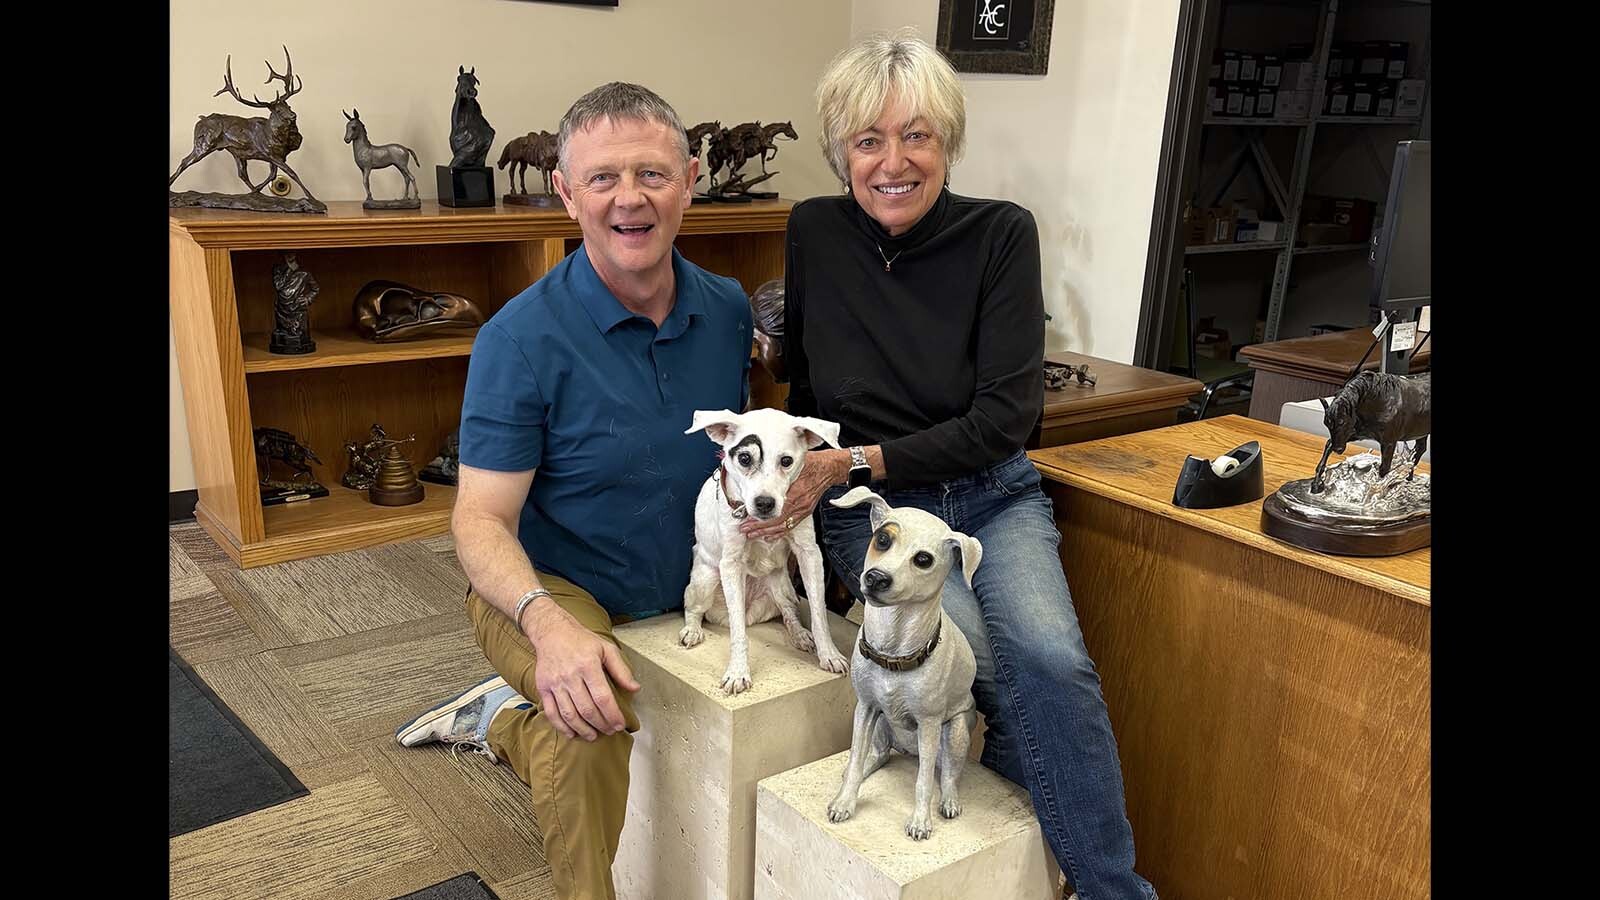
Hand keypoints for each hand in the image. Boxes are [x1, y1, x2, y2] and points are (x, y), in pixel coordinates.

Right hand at [526, 600, 640, 740]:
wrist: (552, 631)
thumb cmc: (581, 640)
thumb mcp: (606, 648)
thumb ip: (621, 670)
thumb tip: (635, 688)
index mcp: (588, 665)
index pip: (603, 697)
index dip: (612, 714)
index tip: (620, 724)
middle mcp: (570, 675)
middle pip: (587, 709)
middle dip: (601, 724)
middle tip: (609, 731)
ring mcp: (555, 683)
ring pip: (569, 714)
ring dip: (583, 729)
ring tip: (593, 736)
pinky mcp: (543, 687)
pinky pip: (551, 712)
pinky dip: (562, 726)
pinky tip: (572, 733)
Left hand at [740, 449, 847, 540]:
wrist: (830, 469)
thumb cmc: (813, 464)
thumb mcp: (795, 465)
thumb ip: (780, 472)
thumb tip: (761, 476)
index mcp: (796, 492)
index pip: (776, 512)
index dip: (761, 519)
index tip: (747, 520)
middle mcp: (800, 504)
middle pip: (778, 522)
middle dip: (759, 528)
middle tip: (745, 530)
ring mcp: (803, 510)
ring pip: (784, 527)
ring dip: (767, 532)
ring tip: (753, 534)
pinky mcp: (805, 512)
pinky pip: (791, 525)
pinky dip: (779, 532)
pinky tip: (770, 535)